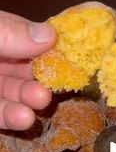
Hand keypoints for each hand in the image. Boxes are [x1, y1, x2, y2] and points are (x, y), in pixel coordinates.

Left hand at [0, 11, 55, 129]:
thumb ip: (8, 32)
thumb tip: (51, 35)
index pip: (27, 36)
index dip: (47, 45)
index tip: (70, 55)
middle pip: (22, 68)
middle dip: (40, 76)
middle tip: (53, 77)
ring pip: (12, 93)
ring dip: (28, 98)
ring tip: (40, 101)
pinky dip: (11, 118)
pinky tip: (24, 119)